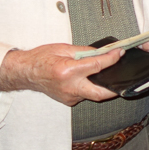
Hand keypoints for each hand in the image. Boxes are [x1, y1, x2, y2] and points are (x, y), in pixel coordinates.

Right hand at [0, 43, 120, 106]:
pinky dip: (90, 87)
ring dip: (101, 86)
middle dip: (115, 88)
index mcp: (68, 71)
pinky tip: (90, 79)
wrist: (24, 72)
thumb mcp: (63, 48)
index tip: (119, 53)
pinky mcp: (67, 101)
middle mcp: (69, 87)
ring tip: (106, 74)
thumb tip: (101, 52)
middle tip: (124, 78)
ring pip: (93, 94)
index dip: (112, 58)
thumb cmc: (41, 58)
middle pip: (100, 93)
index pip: (98, 66)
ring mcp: (68, 96)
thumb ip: (85, 51)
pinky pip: (84, 95)